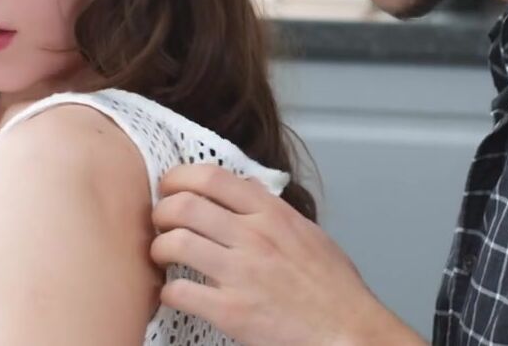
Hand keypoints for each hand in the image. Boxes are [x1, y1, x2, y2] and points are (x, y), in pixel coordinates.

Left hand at [150, 164, 424, 345]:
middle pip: (183, 206)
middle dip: (161, 212)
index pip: (211, 177)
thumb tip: (245, 190)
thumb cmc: (333, 288)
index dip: (179, 178)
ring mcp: (241, 273)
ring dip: (159, 249)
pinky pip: (179, 291)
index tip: (170, 186)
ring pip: (174, 244)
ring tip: (163, 257)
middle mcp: (254, 237)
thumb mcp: (307, 232)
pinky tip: (176, 293)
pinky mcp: (231, 311)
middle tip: (159, 222)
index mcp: (272, 214)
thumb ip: (273, 209)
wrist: (348, 330)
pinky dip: (168, 291)